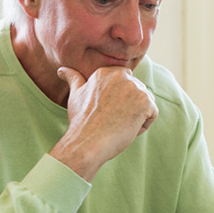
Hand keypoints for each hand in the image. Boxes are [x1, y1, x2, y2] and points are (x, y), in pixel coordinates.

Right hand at [49, 66, 157, 181]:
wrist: (86, 142)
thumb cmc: (80, 121)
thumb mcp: (75, 95)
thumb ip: (73, 78)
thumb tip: (61, 70)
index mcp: (105, 71)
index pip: (124, 83)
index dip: (118, 100)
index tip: (105, 111)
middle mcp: (121, 75)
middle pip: (136, 91)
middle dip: (128, 107)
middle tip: (110, 119)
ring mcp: (134, 87)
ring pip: (146, 102)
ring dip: (136, 116)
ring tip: (118, 124)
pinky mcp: (145, 101)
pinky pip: (152, 114)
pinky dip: (142, 125)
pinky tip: (126, 129)